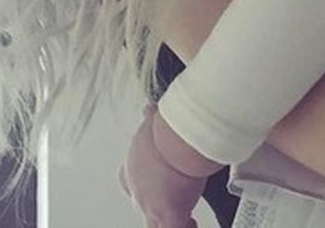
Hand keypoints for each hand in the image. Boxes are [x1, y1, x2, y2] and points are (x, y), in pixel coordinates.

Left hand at [119, 104, 205, 227]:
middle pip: (142, 207)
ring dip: (168, 222)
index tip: (157, 185)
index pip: (130, 183)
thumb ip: (152, 119)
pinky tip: (194, 224)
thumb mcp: (154, 123)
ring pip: (155, 223)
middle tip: (172, 206)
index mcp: (134, 168)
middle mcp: (139, 190)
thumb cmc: (165, 130)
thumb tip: (149, 109)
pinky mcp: (170, 215)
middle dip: (156, 208)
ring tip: (186, 222)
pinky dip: (186, 226)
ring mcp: (151, 205)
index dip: (141, 187)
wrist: (174, 140)